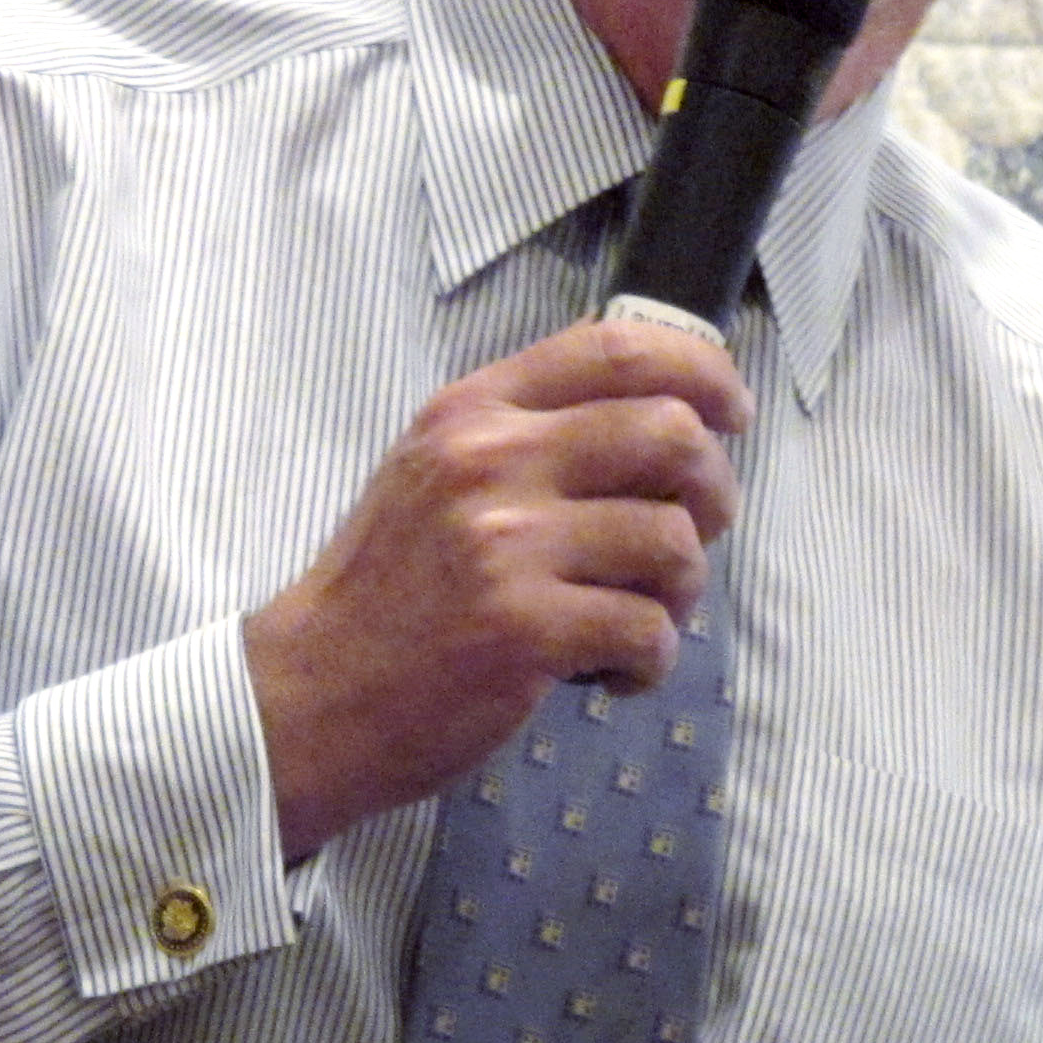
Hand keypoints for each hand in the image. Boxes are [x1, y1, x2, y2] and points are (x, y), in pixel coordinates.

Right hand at [242, 316, 750, 860]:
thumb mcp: (434, 471)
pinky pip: (648, 630)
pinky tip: (614, 673)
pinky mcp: (522, 631)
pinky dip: (651, 660)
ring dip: (684, 590)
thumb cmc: (389, 590)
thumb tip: (661, 414)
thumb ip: (527, 431)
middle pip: (670, 436)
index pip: (615, 349)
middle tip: (698, 534)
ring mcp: (506, 546)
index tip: (731, 410)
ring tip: (644, 617)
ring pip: (672, 541)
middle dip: (714, 492)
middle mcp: (490, 461)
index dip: (700, 372)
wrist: (311, 693)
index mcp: (474, 412)